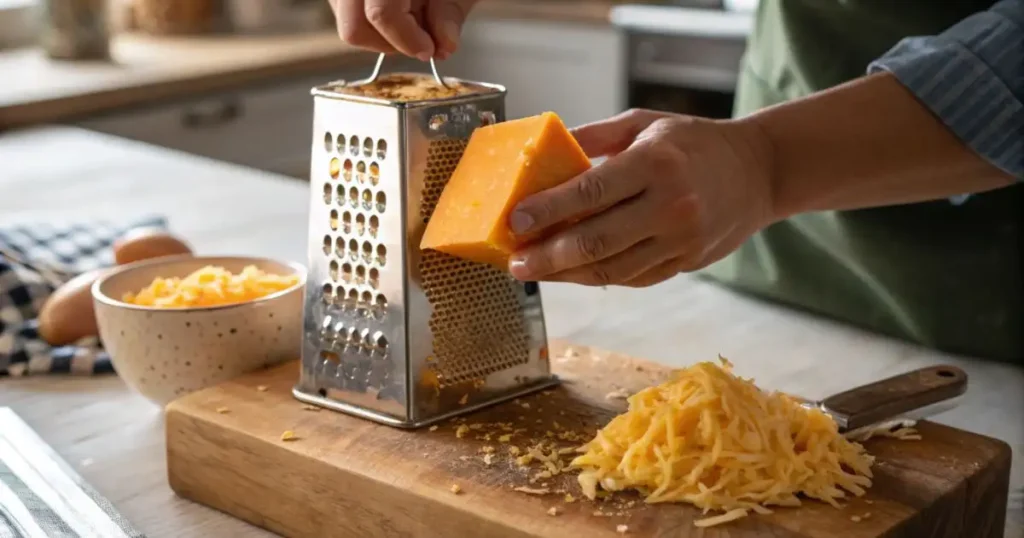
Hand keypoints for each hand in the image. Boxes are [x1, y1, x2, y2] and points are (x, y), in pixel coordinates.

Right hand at [328, 0, 478, 60]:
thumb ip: (449, 12)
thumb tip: (443, 46)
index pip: (382, 13)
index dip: (408, 40)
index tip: (429, 49)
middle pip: (354, 27)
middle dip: (390, 43)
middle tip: (420, 40)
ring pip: (347, 21)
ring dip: (382, 31)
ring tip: (412, 13)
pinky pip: (346, 8)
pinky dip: (373, 16)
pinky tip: (398, 4)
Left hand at [506, 109, 775, 287]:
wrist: (759, 172)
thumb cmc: (693, 142)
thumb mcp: (645, 123)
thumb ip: (594, 136)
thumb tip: (540, 148)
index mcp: (655, 163)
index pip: (591, 193)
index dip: (548, 210)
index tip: (515, 221)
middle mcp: (670, 205)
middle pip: (596, 241)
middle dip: (547, 256)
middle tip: (515, 263)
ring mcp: (681, 240)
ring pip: (611, 269)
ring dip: (567, 275)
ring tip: (535, 271)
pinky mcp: (686, 262)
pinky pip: (632, 277)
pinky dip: (597, 277)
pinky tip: (571, 273)